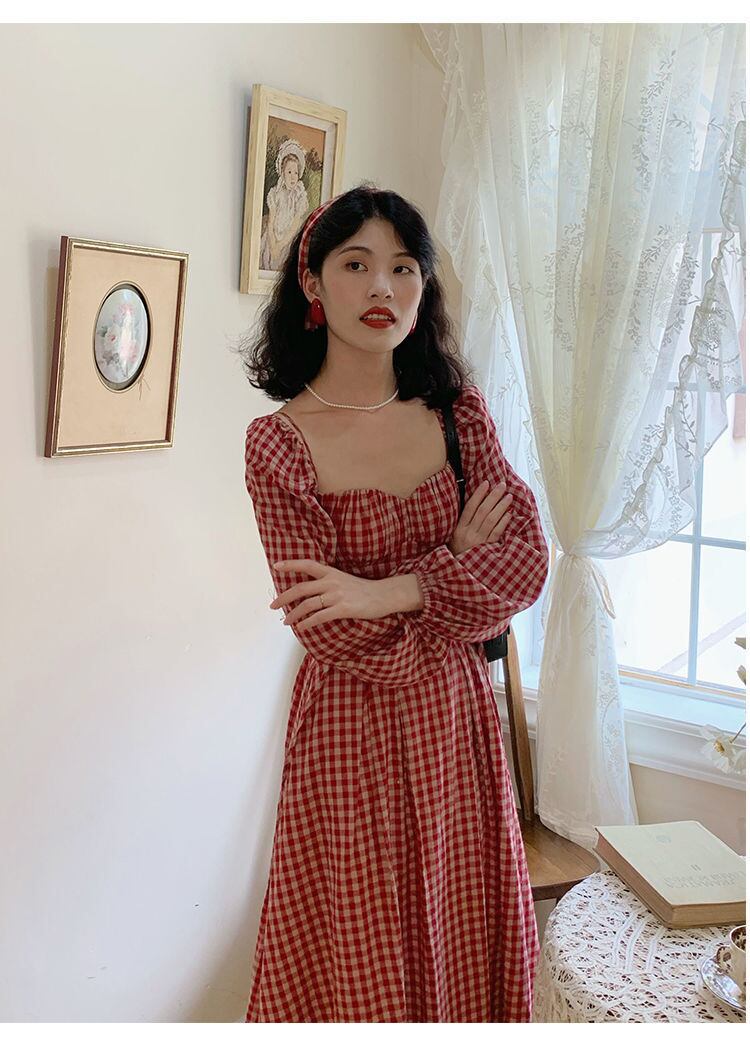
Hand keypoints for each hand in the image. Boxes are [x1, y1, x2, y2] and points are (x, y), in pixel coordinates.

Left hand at [269, 559, 392, 631]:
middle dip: (283, 598)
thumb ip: (328, 583)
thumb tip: (310, 594)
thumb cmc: (364, 590)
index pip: (307, 565)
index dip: (291, 564)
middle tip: (272, 606)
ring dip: (293, 614)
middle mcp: (331, 581)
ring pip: (307, 604)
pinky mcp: (343, 608)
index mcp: (331, 572)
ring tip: (286, 621)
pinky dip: (308, 622)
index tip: (276, 566)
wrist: (384, 595)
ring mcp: (337, 595)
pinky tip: (302, 627)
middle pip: (301, 588)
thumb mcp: (344, 580)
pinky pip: (320, 616)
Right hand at [448, 479, 512, 555]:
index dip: (479, 494)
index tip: (486, 483)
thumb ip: (463, 522)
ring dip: (501, 506)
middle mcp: (468, 534)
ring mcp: (478, 542)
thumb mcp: (453, 536)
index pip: (470, 507)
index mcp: (458, 529)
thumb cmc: (457, 552)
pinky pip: (497, 533)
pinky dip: (503, 522)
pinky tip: (509, 514)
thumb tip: (474, 503)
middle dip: (493, 497)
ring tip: (509, 497)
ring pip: (491, 520)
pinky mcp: (487, 549)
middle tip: (502, 486)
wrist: (459, 572)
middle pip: (483, 511)